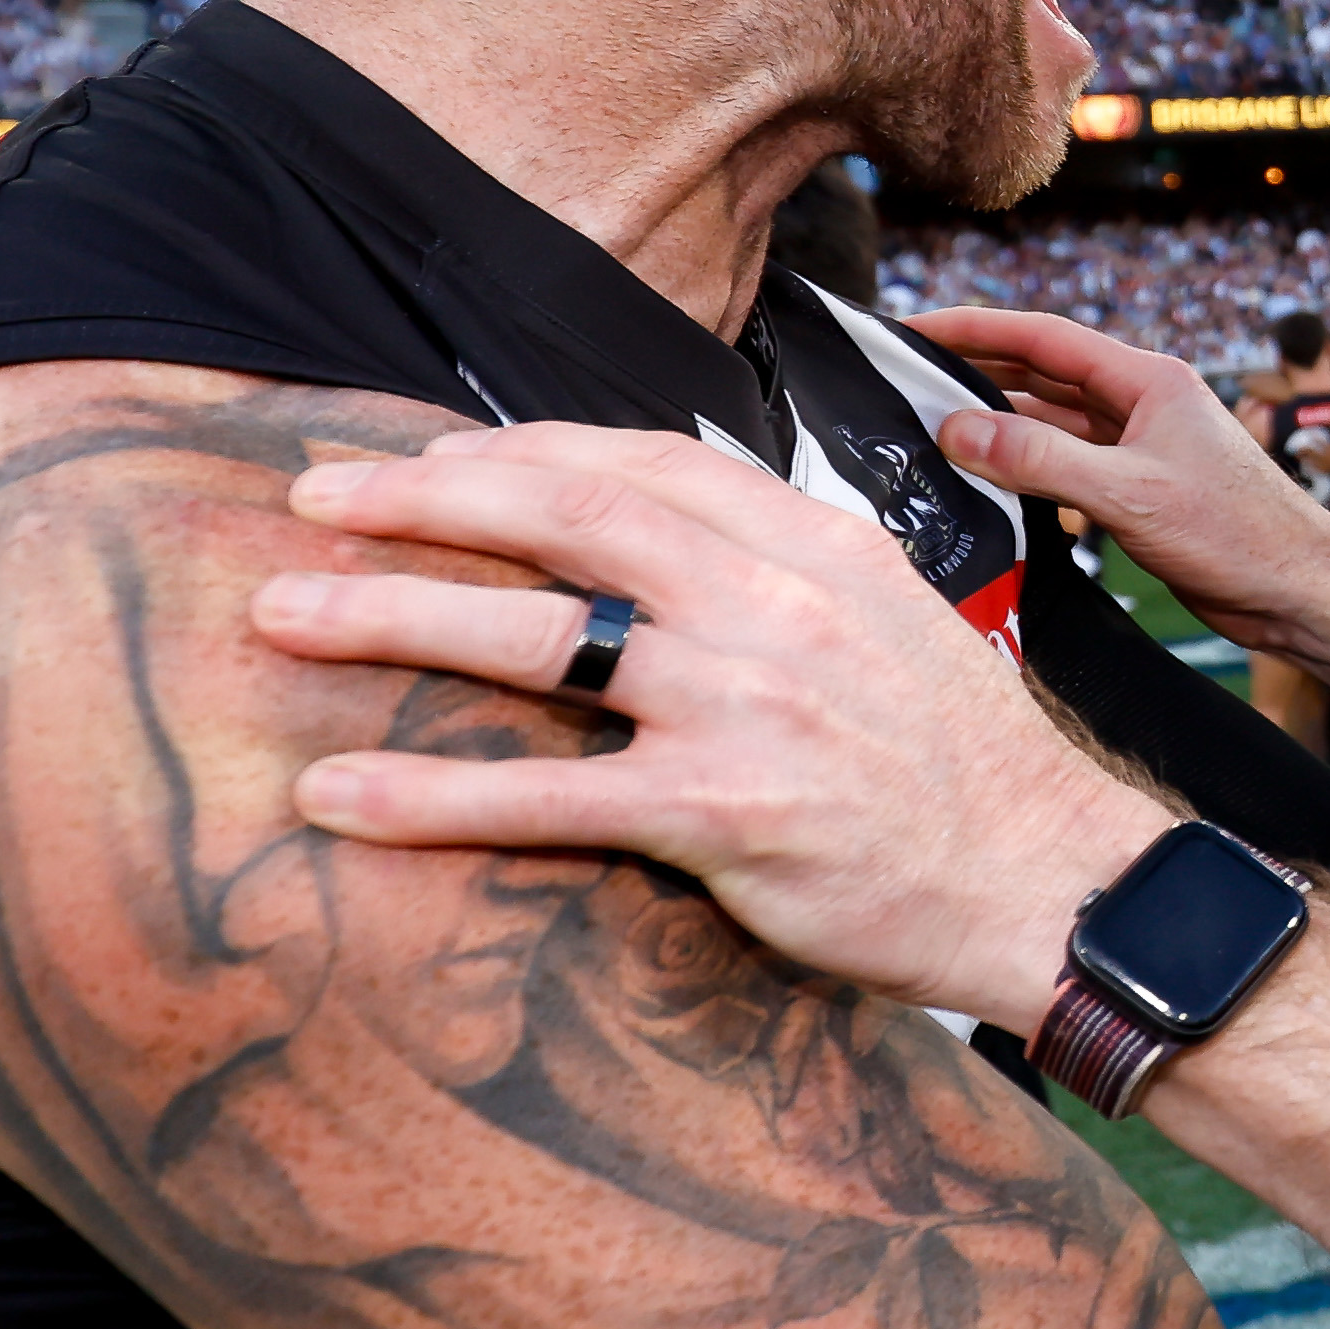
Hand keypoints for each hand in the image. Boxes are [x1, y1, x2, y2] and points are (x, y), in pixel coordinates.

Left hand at [254, 422, 1149, 1026]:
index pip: (637, 457)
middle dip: (419, 499)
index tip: (423, 461)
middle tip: (311, 500)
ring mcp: (744, 703)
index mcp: (813, 542)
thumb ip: (780, 570)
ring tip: (280, 620)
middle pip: (564, 513)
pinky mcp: (720, 812)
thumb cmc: (964, 762)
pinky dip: (428, 793)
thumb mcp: (889, 617)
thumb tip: (668, 539)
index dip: (513, 450)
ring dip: (389, 618)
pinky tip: (340, 794)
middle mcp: (771, 602)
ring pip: (535, 635)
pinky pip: (545, 794)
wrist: (1049, 878)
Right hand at [913, 307, 1329, 656]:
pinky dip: (1029, 466)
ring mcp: (1144, 446)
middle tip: (908, 372)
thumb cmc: (1240, 535)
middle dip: (977, 368)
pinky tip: (993, 478)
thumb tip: (958, 429)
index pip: (1044, 337)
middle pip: (1044, 372)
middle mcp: (1145, 403)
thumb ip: (1040, 459)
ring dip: (1000, 422)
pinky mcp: (1144, 488)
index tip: (915, 327)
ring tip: (933, 425)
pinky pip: (1071, 463)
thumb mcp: (1128, 493)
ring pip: (1055, 421)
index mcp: (1149, 380)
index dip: (975, 329)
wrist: (1300, 592)